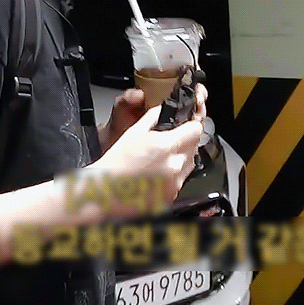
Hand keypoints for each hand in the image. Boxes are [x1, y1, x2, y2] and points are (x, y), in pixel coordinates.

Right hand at [95, 86, 206, 213]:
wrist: (107, 190)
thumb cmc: (117, 163)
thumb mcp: (134, 132)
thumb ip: (153, 117)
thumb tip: (163, 109)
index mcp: (166, 145)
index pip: (195, 130)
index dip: (191, 125)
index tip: (188, 125)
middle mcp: (174, 164)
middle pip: (194, 146)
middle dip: (185, 141)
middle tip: (169, 141)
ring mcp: (175, 182)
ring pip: (189, 163)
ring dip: (181, 157)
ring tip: (160, 158)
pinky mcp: (172, 195)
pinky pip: (181, 179)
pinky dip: (174, 174)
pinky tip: (158, 172)